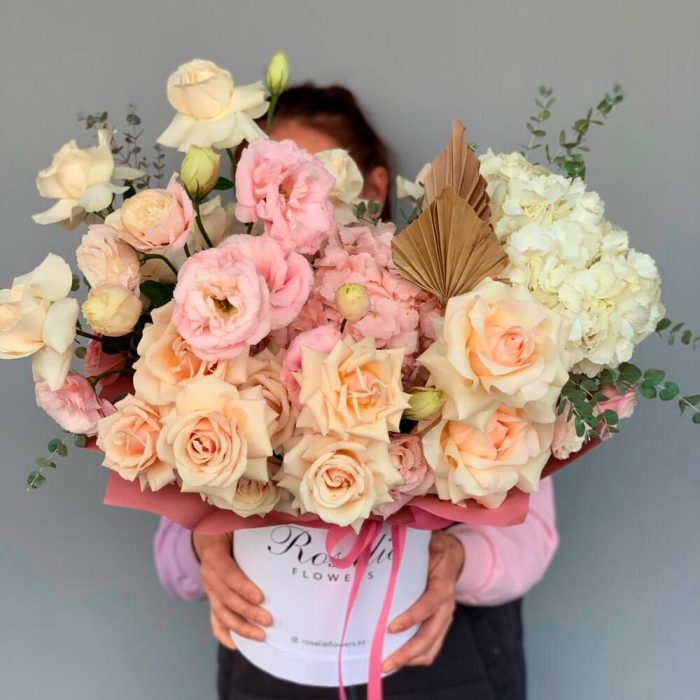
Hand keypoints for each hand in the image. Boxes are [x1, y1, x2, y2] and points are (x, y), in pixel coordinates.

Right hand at [192, 532, 272, 646]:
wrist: (208, 535)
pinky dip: (224, 634)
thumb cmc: (229, 527)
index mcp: (214, 553)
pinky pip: (214, 620)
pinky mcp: (212, 598)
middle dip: (247, 611)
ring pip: (221, 612)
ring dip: (240, 627)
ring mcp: (209, 588)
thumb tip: (284, 524)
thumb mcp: (235, 522)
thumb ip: (253, 525)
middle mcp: (208, 574)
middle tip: (268, 620)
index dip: (241, 586)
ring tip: (261, 636)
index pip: (227, 572)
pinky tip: (238, 645)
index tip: (260, 597)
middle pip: (225, 597)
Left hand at [382, 530, 464, 672]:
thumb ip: (413, 543)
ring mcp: (445, 617)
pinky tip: (396, 659)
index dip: (412, 617)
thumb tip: (387, 538)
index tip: (391, 627)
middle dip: (408, 652)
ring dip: (410, 659)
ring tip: (386, 666)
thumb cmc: (435, 547)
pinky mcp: (440, 624)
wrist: (455, 555)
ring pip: (431, 647)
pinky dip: (415, 657)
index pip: (430, 604)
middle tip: (384, 662)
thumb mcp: (429, 540)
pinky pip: (431, 647)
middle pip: (430, 635)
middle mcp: (447, 605)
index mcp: (443, 583)